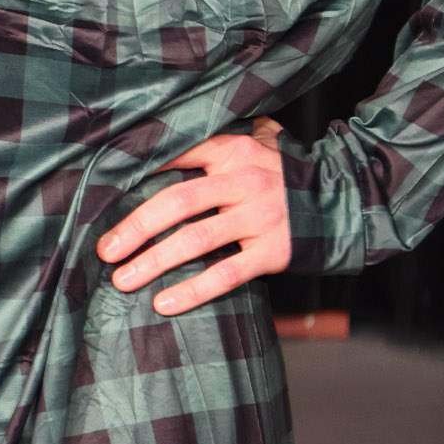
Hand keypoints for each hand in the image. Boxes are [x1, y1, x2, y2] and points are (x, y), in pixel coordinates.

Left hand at [97, 120, 292, 315]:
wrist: (341, 200)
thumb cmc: (278, 174)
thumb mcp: (251, 145)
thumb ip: (211, 142)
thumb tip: (151, 140)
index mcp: (232, 150)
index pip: (176, 154)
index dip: (138, 170)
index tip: (102, 191)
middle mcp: (245, 181)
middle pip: (177, 201)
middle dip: (135, 228)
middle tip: (106, 251)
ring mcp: (261, 217)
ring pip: (196, 240)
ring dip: (154, 262)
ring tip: (123, 280)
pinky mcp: (274, 251)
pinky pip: (227, 274)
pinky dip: (193, 290)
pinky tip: (164, 303)